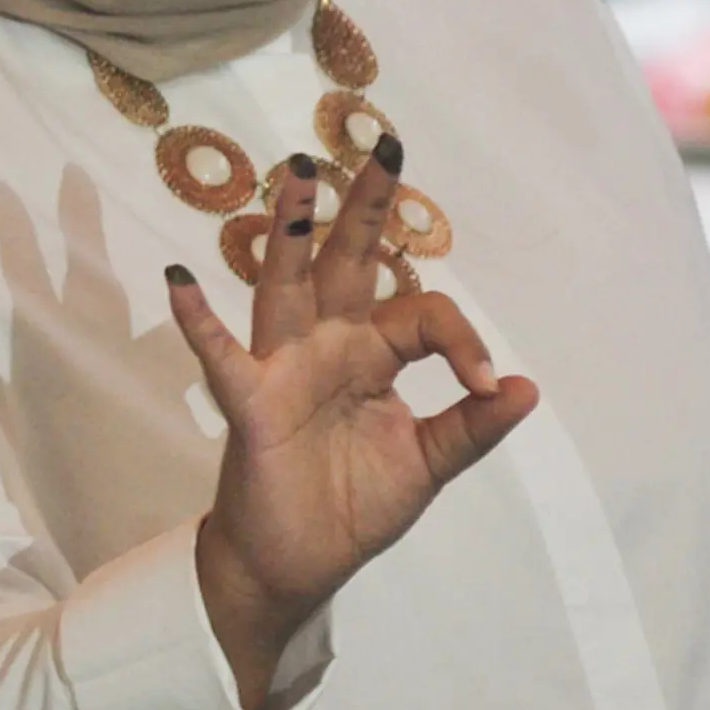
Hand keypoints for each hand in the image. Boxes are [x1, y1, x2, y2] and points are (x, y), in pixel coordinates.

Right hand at [167, 139, 537, 709]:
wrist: (297, 565)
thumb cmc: (352, 506)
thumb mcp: (426, 465)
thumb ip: (472, 427)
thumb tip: (527, 387)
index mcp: (373, 357)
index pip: (422, 314)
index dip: (464, 341)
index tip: (488, 387)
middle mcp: (328, 347)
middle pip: (348, 261)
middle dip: (367, 206)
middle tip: (387, 144)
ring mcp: (284, 368)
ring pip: (286, 284)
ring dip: (289, 230)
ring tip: (294, 175)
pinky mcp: (250, 403)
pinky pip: (221, 356)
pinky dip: (198, 321)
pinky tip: (181, 282)